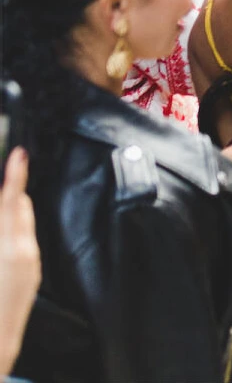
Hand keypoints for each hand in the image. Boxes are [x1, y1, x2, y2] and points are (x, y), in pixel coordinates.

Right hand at [0, 148, 38, 377]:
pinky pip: (24, 241)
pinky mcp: (32, 274)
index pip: (11, 202)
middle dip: (8, 194)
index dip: (15, 175)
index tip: (20, 153)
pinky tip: (1, 237)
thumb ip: (0, 227)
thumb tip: (6, 207)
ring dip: (10, 213)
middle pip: (19, 208)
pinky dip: (13, 232)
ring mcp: (31, 263)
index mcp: (7, 248)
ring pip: (23, 224)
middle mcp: (24, 252)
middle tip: (1, 179)